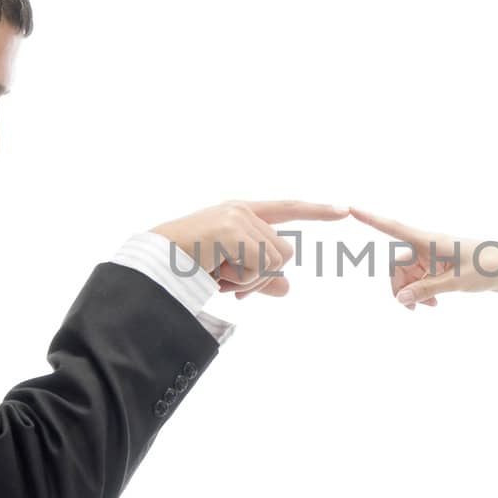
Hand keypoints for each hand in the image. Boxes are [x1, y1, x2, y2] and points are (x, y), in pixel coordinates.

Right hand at [153, 200, 347, 298]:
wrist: (151, 267)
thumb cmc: (185, 269)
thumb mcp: (228, 275)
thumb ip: (259, 278)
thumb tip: (287, 289)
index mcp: (240, 214)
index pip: (287, 209)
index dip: (317, 211)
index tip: (345, 210)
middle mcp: (241, 211)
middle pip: (284, 254)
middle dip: (261, 278)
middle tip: (227, 282)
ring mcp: (237, 218)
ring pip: (275, 263)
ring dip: (248, 280)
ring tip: (218, 275)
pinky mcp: (232, 230)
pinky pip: (259, 268)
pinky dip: (240, 280)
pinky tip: (216, 272)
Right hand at [348, 206, 497, 308]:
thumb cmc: (490, 268)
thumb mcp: (458, 281)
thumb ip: (428, 290)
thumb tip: (401, 299)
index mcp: (431, 241)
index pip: (394, 227)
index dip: (370, 219)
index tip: (349, 207)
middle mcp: (429, 245)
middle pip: (398, 263)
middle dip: (400, 286)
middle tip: (411, 309)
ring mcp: (435, 255)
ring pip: (409, 273)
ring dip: (413, 292)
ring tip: (430, 307)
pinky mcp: (442, 265)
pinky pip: (422, 278)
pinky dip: (423, 291)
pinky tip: (434, 303)